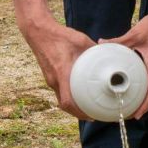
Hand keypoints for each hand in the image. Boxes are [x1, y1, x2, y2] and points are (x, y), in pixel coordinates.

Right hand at [10, 0, 94, 118]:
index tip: (92, 116)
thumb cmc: (60, 36)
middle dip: (78, 113)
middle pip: (64, 105)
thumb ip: (94, 50)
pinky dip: (69, 96)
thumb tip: (109, 55)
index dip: (80, 112)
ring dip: (73, 106)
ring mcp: (50, 79)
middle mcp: (54, 80)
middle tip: (93, 115)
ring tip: (87, 108)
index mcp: (62, 73)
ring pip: (61, 99)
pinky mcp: (49, 76)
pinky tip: (78, 93)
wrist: (38, 31)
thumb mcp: (81, 40)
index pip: (68, 101)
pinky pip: (59, 91)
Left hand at [100, 0, 147, 118]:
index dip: (145, 105)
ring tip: (131, 102)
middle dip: (142, 104)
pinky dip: (146, 85)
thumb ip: (118, 40)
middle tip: (128, 112)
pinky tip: (135, 84)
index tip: (137, 115)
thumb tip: (101, 43)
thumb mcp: (135, 33)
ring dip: (144, 96)